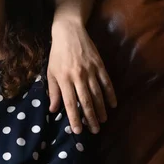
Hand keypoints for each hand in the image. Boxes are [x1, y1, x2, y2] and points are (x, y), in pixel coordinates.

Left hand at [47, 18, 116, 133]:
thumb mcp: (51, 71)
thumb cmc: (57, 53)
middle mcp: (78, 76)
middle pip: (86, 101)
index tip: (78, 131)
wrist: (69, 32)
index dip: (74, 118)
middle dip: (90, 118)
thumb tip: (54, 109)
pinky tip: (112, 105)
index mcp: (64, 78)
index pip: (70, 102)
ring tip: (103, 121)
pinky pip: (107, 83)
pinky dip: (110, 95)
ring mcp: (90, 70)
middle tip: (95, 130)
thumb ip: (53, 91)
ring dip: (101, 109)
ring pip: (97, 94)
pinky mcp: (100, 65)